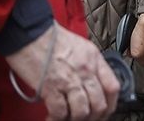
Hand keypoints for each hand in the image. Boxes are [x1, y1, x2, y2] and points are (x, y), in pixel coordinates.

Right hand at [4, 23, 120, 120]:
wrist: (30, 32)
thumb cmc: (52, 38)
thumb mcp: (81, 47)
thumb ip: (89, 65)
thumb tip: (92, 84)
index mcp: (95, 59)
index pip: (113, 87)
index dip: (110, 105)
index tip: (103, 112)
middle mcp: (86, 70)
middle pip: (99, 103)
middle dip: (93, 117)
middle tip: (84, 119)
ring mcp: (69, 79)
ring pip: (82, 111)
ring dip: (75, 119)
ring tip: (67, 119)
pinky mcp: (50, 87)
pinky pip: (60, 111)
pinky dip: (57, 119)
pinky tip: (52, 117)